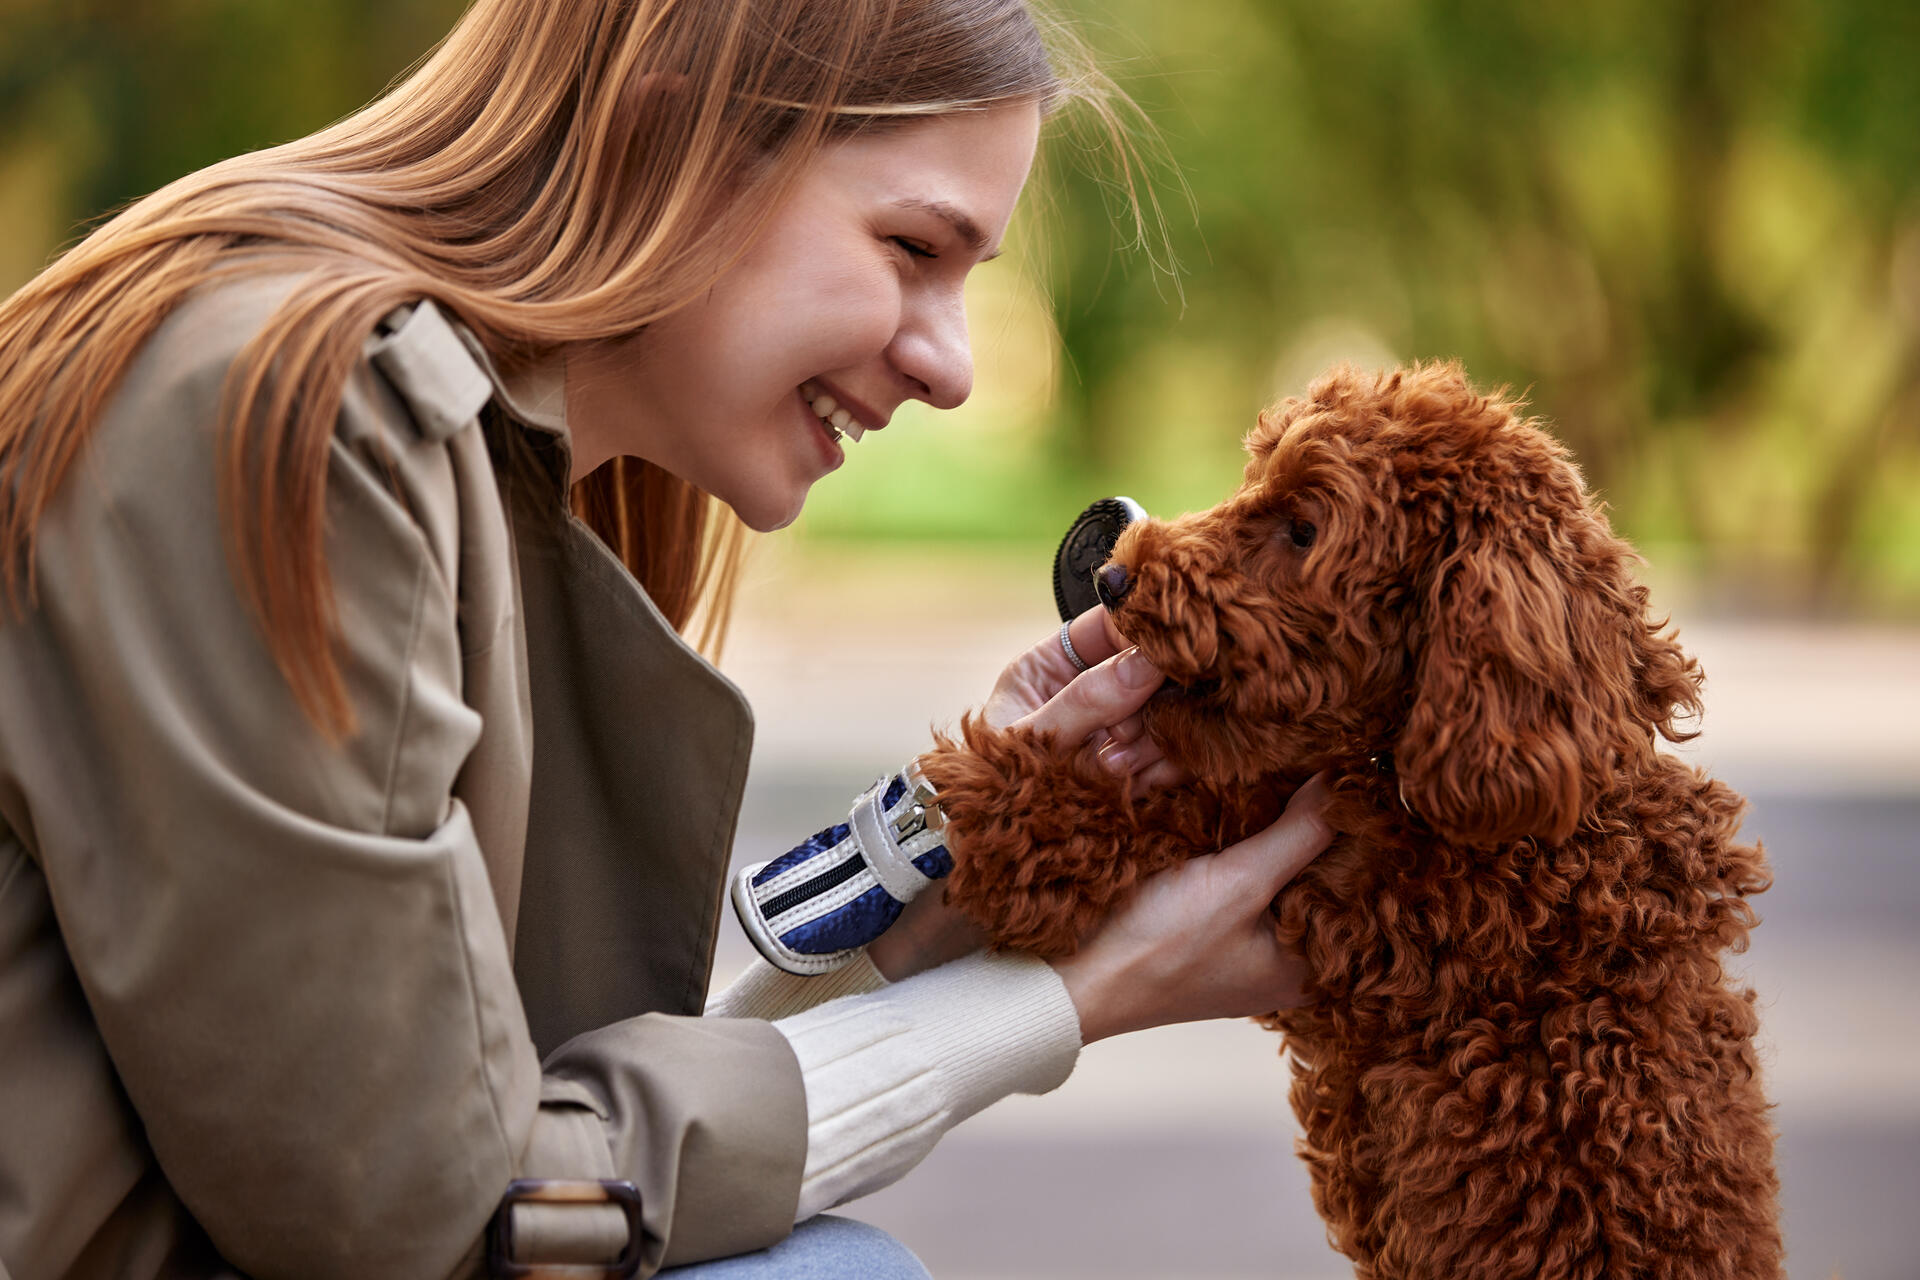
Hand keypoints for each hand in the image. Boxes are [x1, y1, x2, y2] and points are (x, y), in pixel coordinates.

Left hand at [979, 605, 1182, 789]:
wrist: (987, 844)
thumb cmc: (989, 785)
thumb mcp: (1028, 737)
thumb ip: (1084, 702)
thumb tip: (1146, 663)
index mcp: (1050, 665)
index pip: (1110, 624)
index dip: (1142, 634)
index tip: (1166, 653)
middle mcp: (1089, 691)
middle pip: (1150, 670)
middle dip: (1146, 701)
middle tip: (1122, 735)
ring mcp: (1116, 728)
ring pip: (1167, 711)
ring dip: (1153, 740)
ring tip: (1116, 766)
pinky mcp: (1137, 765)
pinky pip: (1173, 752)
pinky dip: (1165, 767)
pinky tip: (1137, 784)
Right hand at [1048, 773, 1334, 1043]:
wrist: (1074, 977)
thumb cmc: (1157, 949)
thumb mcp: (1239, 885)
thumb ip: (1300, 835)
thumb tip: (1348, 785)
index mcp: (1310, 968)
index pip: (1357, 887)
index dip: (1360, 832)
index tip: (1361, 778)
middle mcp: (1286, 959)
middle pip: (1319, 875)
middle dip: (1318, 824)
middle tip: (1327, 764)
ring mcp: (1247, 941)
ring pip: (1283, 869)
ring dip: (1281, 825)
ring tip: (1290, 774)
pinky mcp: (1213, 922)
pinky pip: (1248, 872)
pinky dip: (1249, 838)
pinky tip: (1247, 802)